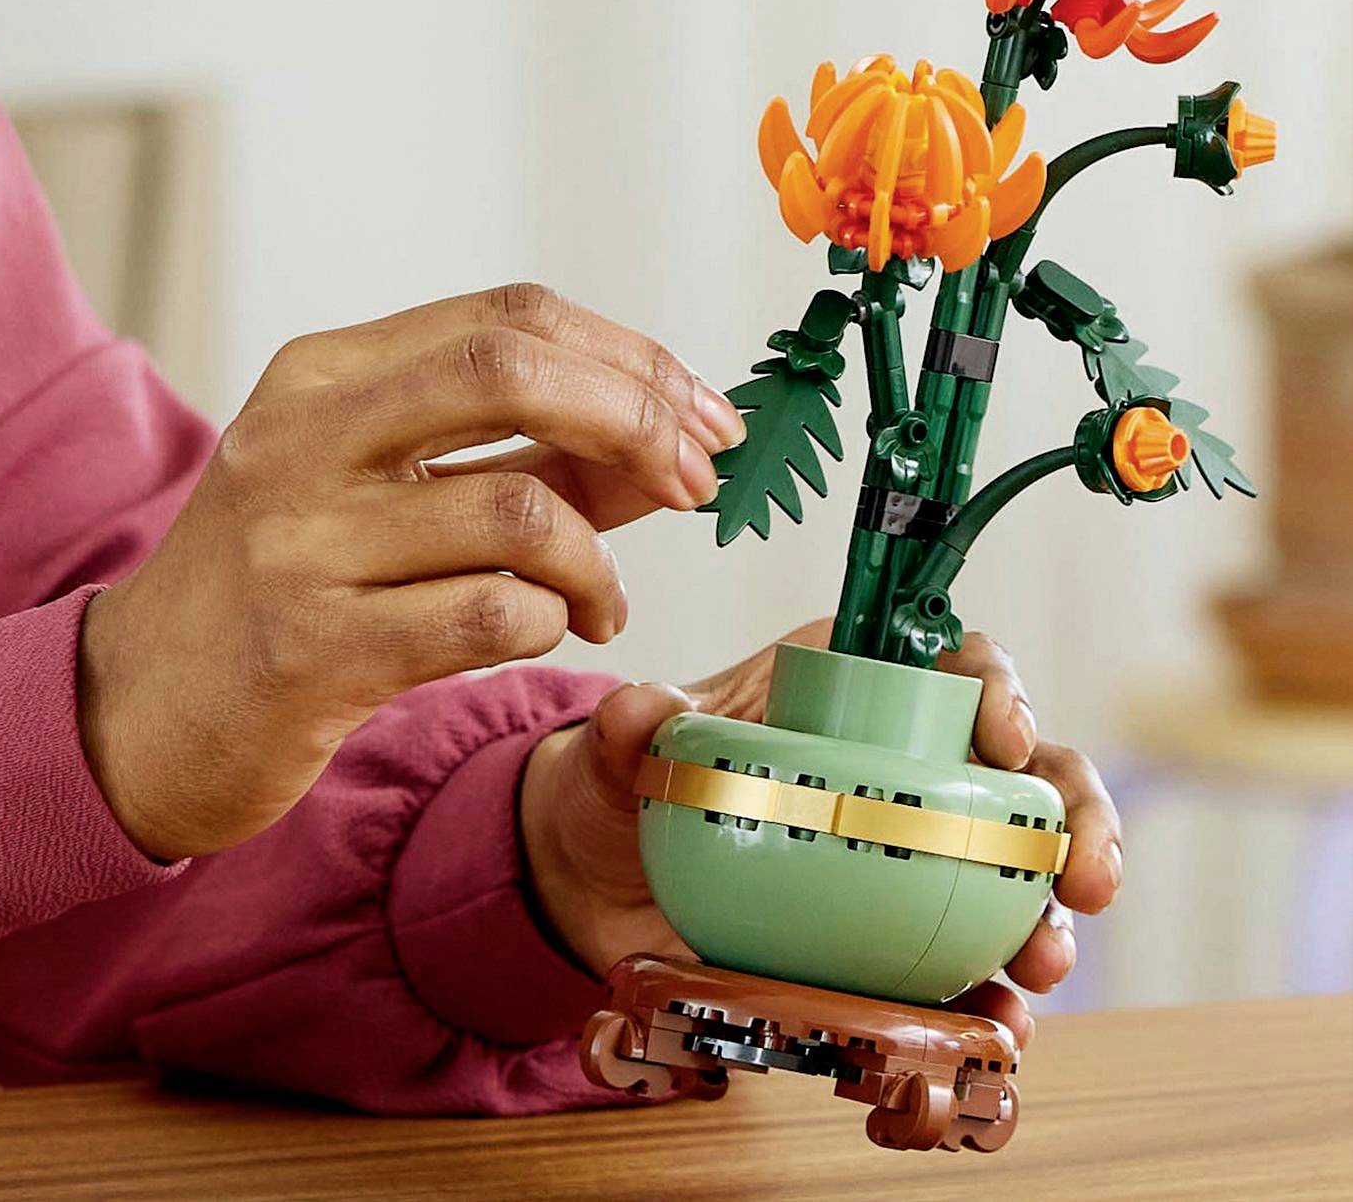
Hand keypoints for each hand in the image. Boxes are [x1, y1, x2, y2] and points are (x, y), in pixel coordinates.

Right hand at [76, 280, 743, 860]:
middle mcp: (301, 437)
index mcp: (321, 375)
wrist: (139, 709)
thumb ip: (514, 459)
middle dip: (635, 418)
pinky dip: (547, 621)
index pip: (505, 317)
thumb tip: (663, 444)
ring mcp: (299, 540)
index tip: (702, 413)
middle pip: (510, 370)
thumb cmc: (279, 588)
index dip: (626, 356)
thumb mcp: (375, 492)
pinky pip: (487, 615)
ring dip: (597, 562)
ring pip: (517, 510)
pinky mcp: (311, 647)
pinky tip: (541, 631)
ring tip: (601, 601)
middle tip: (693, 480)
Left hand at [516, 617, 1123, 1041]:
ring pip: (1023, 876)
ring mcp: (917, 855)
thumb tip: (639, 712)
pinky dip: (997, 996)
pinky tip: (998, 1027)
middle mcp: (908, 764)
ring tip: (1040, 969)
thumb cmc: (633, 786)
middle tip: (1086, 883)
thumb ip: (631, 728)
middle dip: (1077, 823)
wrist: (605, 887)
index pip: (956, 665)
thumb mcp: (626, 751)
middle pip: (1030, 775)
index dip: (1002, 691)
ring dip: (1051, 922)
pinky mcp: (905, 937)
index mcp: (855, 685)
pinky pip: (973, 962)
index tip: (1010, 738)